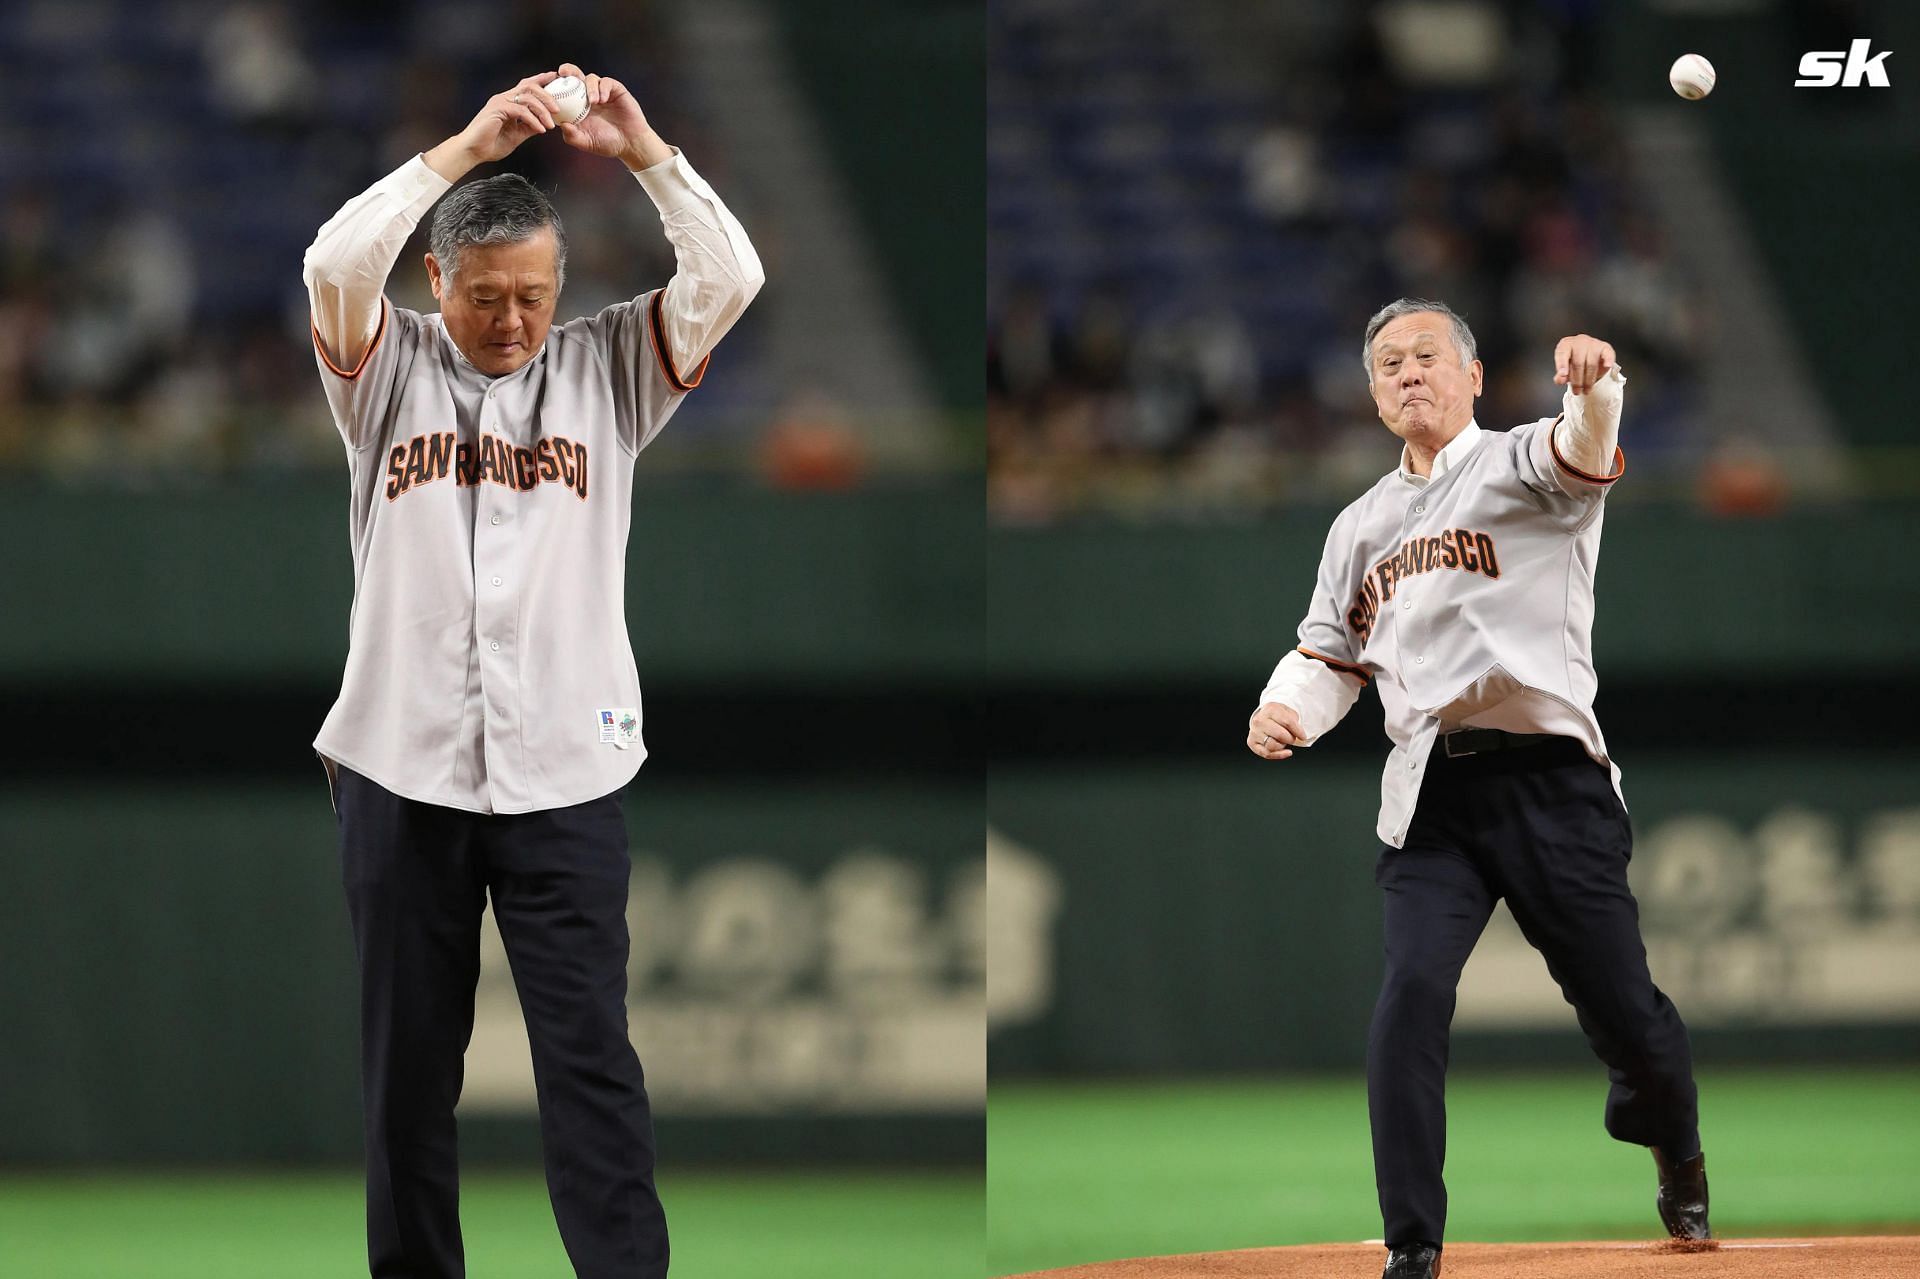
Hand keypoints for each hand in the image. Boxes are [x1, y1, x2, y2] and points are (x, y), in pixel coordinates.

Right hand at [425, 72, 565, 178]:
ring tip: (550, 124)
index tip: (555, 80)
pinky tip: (540, 129)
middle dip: (547, 95)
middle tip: (558, 109)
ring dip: (542, 110)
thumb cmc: (491, 143)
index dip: (541, 80)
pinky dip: (533, 120)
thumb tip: (545, 124)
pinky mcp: (497, 110)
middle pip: (529, 86)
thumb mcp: (517, 134)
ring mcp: (500, 102)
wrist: (473, 151)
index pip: (527, 85)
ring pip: (527, 97)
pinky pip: (520, 111)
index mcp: (509, 101)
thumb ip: (529, 127)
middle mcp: (504, 98)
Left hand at [552, 63, 671, 169]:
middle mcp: (588, 96)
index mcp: (577, 107)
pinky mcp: (615, 90)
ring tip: (593, 102)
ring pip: (591, 78)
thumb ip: (572, 136)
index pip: (564, 90)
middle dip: (568, 71)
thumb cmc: (607, 144)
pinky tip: (602, 100)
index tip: (549, 86)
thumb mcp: (586, 142)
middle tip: (562, 73)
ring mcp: (602, 92)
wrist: (630, 144)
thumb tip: (561, 124)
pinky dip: (602, 88)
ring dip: (590, 87)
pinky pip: (606, 82)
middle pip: (575, 76)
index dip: (556, 85)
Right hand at [1248, 703, 1304, 760]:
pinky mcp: (1252, 742)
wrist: (1265, 717)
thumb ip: (1294, 722)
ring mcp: (1254, 732)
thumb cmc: (1279, 716)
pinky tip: (1286, 752)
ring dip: (1282, 745)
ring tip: (1282, 740)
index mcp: (1270, 709)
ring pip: (1273, 745)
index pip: (1287, 722)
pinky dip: (1279, 755)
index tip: (1303, 736)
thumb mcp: (1288, 712)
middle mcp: (1259, 720)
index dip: (1298, 731)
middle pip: (1280, 735)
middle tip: (1291, 737)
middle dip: (1290, 738)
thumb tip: (1300, 735)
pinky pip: (1267, 754)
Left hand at [1553, 334, 1615, 395]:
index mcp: (1566, 345)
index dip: (1562, 365)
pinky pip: (1607, 354)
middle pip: (1578, 362)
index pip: (1562, 353)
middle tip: (1577, 391)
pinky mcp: (1605, 347)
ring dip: (1589, 380)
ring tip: (1586, 389)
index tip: (1563, 375)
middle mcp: (1579, 341)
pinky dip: (1608, 361)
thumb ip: (1560, 376)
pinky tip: (1607, 367)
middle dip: (1577, 380)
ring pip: (1591, 363)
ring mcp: (1593, 343)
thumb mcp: (1564, 369)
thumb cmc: (1574, 361)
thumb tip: (1560, 380)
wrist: (1588, 355)